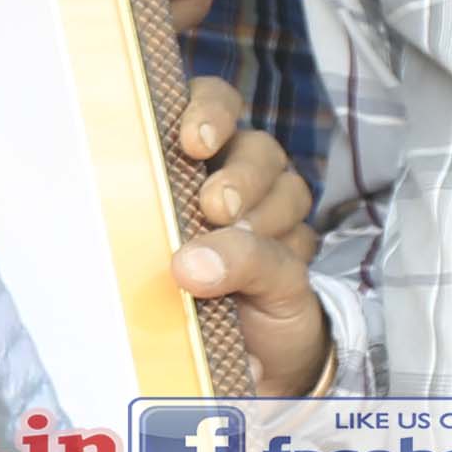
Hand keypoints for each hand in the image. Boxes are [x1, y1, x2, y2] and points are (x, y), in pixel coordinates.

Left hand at [163, 74, 324, 398]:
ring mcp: (271, 211)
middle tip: (216, 207)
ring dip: (260, 216)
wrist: (223, 348)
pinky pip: (299, 240)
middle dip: (240, 174)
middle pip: (256, 146)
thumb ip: (167, 246)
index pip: (210, 103)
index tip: (194, 143)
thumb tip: (190, 262)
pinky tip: (252, 280)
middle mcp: (236, 174)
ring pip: (287, 187)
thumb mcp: (152, 263)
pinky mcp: (295, 251)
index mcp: (191, 156)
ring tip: (232, 244)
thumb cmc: (166, 292)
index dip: (209, 109)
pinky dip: (274, 257)